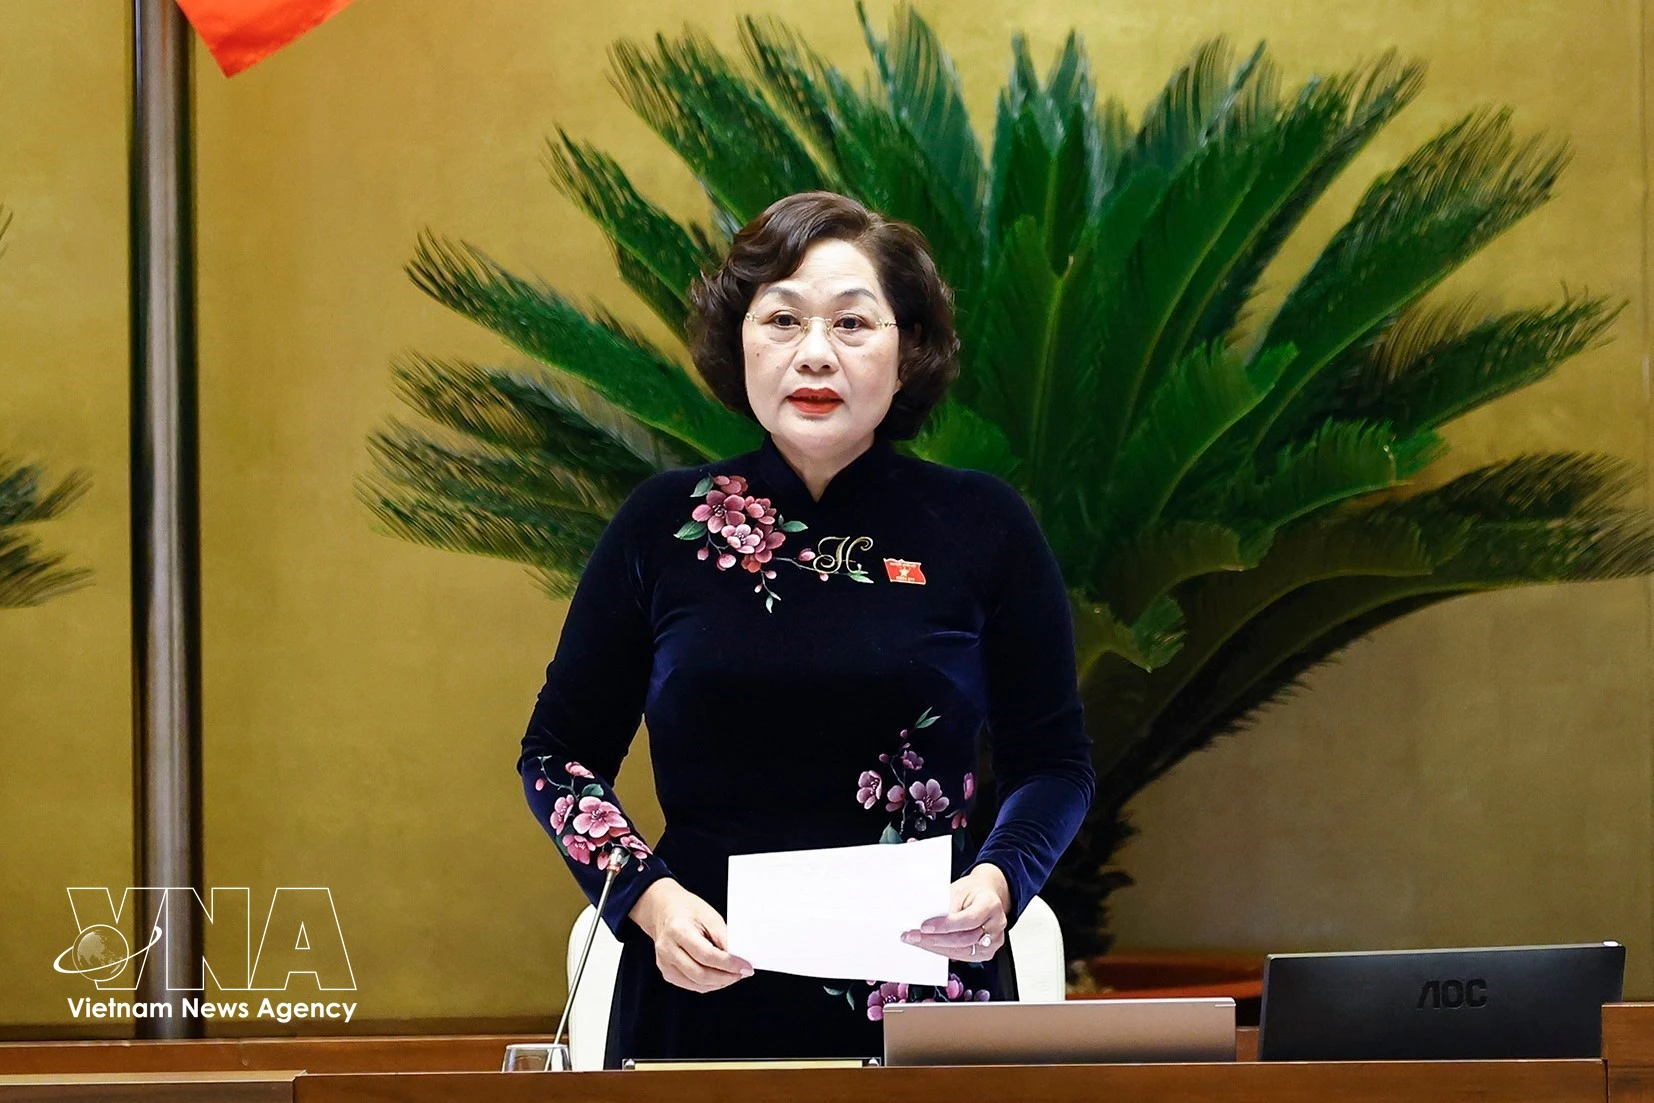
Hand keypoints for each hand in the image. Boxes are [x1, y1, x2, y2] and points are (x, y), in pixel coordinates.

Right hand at [629, 878, 753, 992]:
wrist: (666, 911)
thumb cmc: (688, 910)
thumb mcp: (710, 917)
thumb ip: (723, 938)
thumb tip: (738, 958)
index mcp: (678, 930)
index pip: (706, 955)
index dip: (729, 964)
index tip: (745, 967)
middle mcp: (667, 948)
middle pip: (700, 973)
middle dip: (726, 977)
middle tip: (741, 973)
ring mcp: (664, 962)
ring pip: (696, 983)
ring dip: (719, 983)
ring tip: (732, 975)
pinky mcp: (666, 972)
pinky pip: (691, 985)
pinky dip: (708, 984)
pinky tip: (719, 977)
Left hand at [901, 863, 1010, 960]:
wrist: (986, 896)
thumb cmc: (971, 892)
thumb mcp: (957, 890)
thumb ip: (945, 908)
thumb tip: (924, 923)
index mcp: (990, 905)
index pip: (968, 920)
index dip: (945, 925)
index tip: (924, 927)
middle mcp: (996, 925)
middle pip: (963, 939)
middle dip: (934, 940)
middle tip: (912, 936)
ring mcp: (993, 942)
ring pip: (961, 951)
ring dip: (935, 948)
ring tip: (916, 942)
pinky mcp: (986, 952)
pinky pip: (962, 956)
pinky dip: (944, 951)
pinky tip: (929, 946)